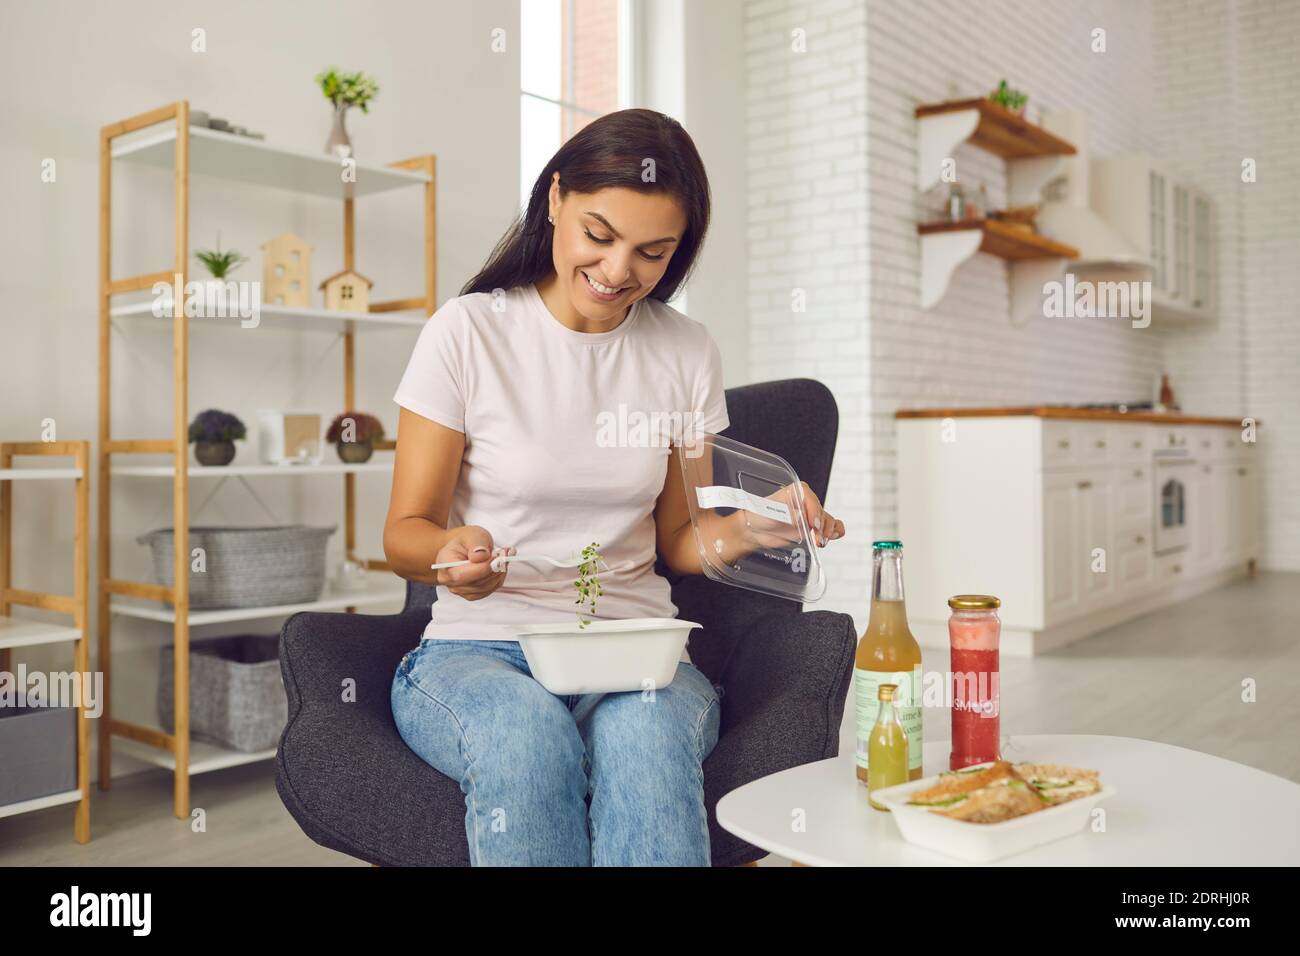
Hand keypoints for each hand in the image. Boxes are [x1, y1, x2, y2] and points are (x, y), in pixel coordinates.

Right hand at [434, 526, 515, 600]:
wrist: (464, 548)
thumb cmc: (466, 540)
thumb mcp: (472, 534)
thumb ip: (476, 544)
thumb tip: (481, 557)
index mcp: (444, 563)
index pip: (462, 575)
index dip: (483, 568)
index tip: (499, 556)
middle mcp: (449, 580)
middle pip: (476, 583)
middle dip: (495, 568)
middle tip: (507, 552)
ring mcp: (460, 589)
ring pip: (486, 587)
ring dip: (499, 572)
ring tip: (504, 556)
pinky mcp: (472, 594)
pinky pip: (490, 589)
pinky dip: (498, 578)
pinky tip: (500, 566)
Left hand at [717, 481, 844, 562]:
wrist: (755, 530)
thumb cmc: (760, 516)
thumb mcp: (771, 513)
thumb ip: (788, 515)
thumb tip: (802, 518)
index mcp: (798, 491)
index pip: (812, 500)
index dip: (814, 512)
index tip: (813, 525)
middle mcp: (807, 502)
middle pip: (822, 512)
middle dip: (822, 527)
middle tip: (817, 539)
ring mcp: (811, 515)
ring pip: (828, 521)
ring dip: (828, 532)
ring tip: (821, 542)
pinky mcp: (813, 528)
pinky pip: (831, 526)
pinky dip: (836, 530)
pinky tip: (836, 536)